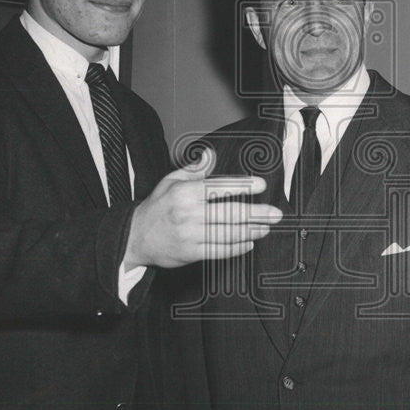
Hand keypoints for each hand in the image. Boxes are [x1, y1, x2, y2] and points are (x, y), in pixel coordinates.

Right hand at [124, 147, 281, 267]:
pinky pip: (220, 251)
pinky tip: (249, 242)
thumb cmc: (157, 207)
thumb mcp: (170, 181)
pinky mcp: (191, 254)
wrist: (135, 237)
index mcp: (185, 192)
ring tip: (266, 227)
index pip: (219, 187)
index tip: (261, 185)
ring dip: (251, 231)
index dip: (242, 186)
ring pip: (228, 233)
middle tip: (275, 213)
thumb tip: (210, 155)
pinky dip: (237, 248)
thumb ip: (194, 170)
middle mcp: (189, 213)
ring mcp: (190, 235)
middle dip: (257, 213)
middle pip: (229, 213)